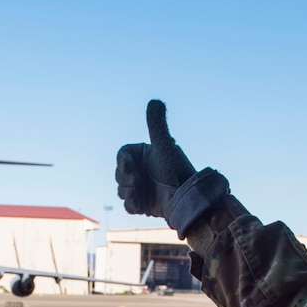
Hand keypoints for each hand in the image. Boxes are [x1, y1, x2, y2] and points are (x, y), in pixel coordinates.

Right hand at [115, 100, 229, 234]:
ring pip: (122, 189)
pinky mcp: (144, 204)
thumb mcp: (164, 145)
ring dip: (126, 191)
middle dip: (124, 177)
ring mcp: (142, 187)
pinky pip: (129, 205)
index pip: (123, 154)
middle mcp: (142, 170)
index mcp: (145, 154)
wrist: (187, 198)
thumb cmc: (177, 170)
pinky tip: (139, 205)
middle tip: (136, 181)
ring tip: (137, 193)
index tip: (129, 166)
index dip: (122, 160)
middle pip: (119, 172)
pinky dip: (131, 205)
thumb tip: (155, 101)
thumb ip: (157, 124)